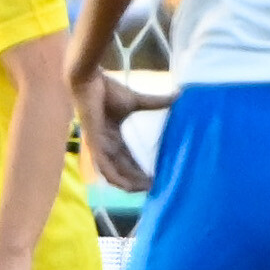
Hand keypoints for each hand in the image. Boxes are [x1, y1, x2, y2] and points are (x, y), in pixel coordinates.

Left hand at [76, 71, 154, 192]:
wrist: (90, 79)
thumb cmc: (108, 89)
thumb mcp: (136, 101)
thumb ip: (156, 103)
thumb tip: (179, 96)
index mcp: (112, 136)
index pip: (127, 158)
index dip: (138, 168)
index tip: (153, 176)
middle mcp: (105, 144)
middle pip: (122, 167)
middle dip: (136, 179)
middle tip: (153, 187)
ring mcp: (98, 144)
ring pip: (112, 171)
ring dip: (127, 182)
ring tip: (142, 189)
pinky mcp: (93, 143)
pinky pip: (103, 165)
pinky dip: (114, 177)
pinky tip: (126, 186)